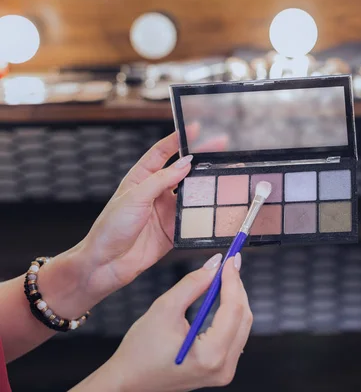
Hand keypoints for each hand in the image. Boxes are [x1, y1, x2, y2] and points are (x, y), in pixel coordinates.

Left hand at [38, 124, 226, 317]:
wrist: (105, 264)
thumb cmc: (110, 228)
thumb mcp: (134, 197)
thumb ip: (161, 180)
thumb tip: (185, 164)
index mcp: (141, 178)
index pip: (162, 152)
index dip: (178, 138)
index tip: (195, 127)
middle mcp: (156, 192)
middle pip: (183, 170)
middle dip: (202, 159)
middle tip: (223, 149)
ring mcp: (166, 211)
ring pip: (192, 194)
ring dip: (206, 186)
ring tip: (224, 175)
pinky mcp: (174, 230)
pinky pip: (193, 219)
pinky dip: (205, 214)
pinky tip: (216, 207)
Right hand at [72, 253, 252, 391]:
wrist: (128, 383)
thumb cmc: (140, 351)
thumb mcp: (163, 309)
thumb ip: (192, 284)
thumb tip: (215, 264)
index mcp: (211, 355)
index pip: (233, 310)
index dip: (233, 280)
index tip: (230, 259)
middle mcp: (224, 368)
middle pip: (243, 318)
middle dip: (237, 288)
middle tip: (230, 264)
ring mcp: (224, 372)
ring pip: (242, 326)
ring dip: (235, 300)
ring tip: (225, 277)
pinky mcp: (221, 370)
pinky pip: (235, 336)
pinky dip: (230, 315)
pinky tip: (223, 298)